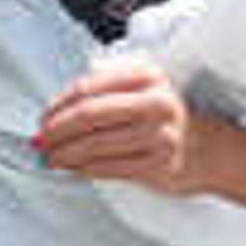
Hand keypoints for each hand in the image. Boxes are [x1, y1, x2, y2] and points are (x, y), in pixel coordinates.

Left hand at [32, 54, 199, 193]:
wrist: (203, 149)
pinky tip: (74, 169)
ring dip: (66, 154)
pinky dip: (85, 170)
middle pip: (89, 115)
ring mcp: (160, 134)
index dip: (58, 106)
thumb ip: (97, 96)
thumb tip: (49, 120)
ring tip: (51, 158)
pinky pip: (110, 168)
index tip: (43, 120)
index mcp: (146, 75)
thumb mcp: (136, 91)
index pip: (87, 88)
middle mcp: (156, 102)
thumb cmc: (158, 119)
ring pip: (96, 144)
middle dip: (57, 131)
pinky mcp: (160, 164)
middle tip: (41, 141)